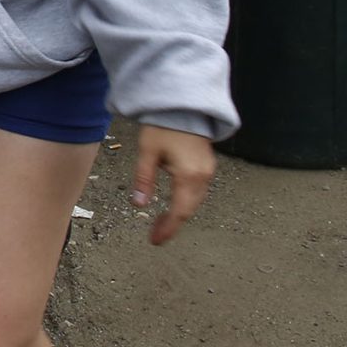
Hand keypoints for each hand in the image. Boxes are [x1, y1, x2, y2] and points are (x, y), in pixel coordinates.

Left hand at [131, 124, 216, 245]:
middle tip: (155, 235)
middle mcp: (202, 176)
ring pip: (195, 202)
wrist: (183, 105)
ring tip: (161, 223)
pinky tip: (173, 204)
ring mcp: (208, 171)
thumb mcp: (147, 152)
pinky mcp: (207, 166)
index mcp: (188, 175)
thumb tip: (138, 205)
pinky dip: (186, 202)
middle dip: (172, 224)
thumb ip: (144, 179)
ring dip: (179, 213)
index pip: (179, 211)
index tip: (156, 241)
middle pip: (189, 209)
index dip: (168, 229)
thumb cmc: (164, 126)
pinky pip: (198, 191)